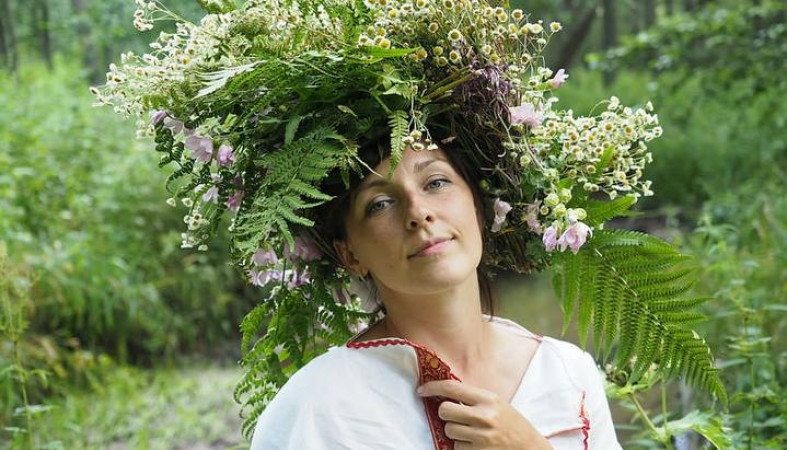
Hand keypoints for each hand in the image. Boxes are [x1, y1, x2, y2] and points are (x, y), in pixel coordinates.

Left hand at [417, 380, 552, 449]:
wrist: (529, 448)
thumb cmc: (511, 424)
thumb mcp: (496, 404)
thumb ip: (472, 398)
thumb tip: (442, 392)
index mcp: (488, 399)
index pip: (452, 388)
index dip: (433, 387)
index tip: (422, 390)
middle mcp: (484, 417)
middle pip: (444, 410)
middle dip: (445, 413)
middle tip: (455, 415)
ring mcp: (481, 437)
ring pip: (449, 430)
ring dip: (455, 432)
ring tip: (472, 432)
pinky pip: (456, 447)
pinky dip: (462, 446)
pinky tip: (476, 444)